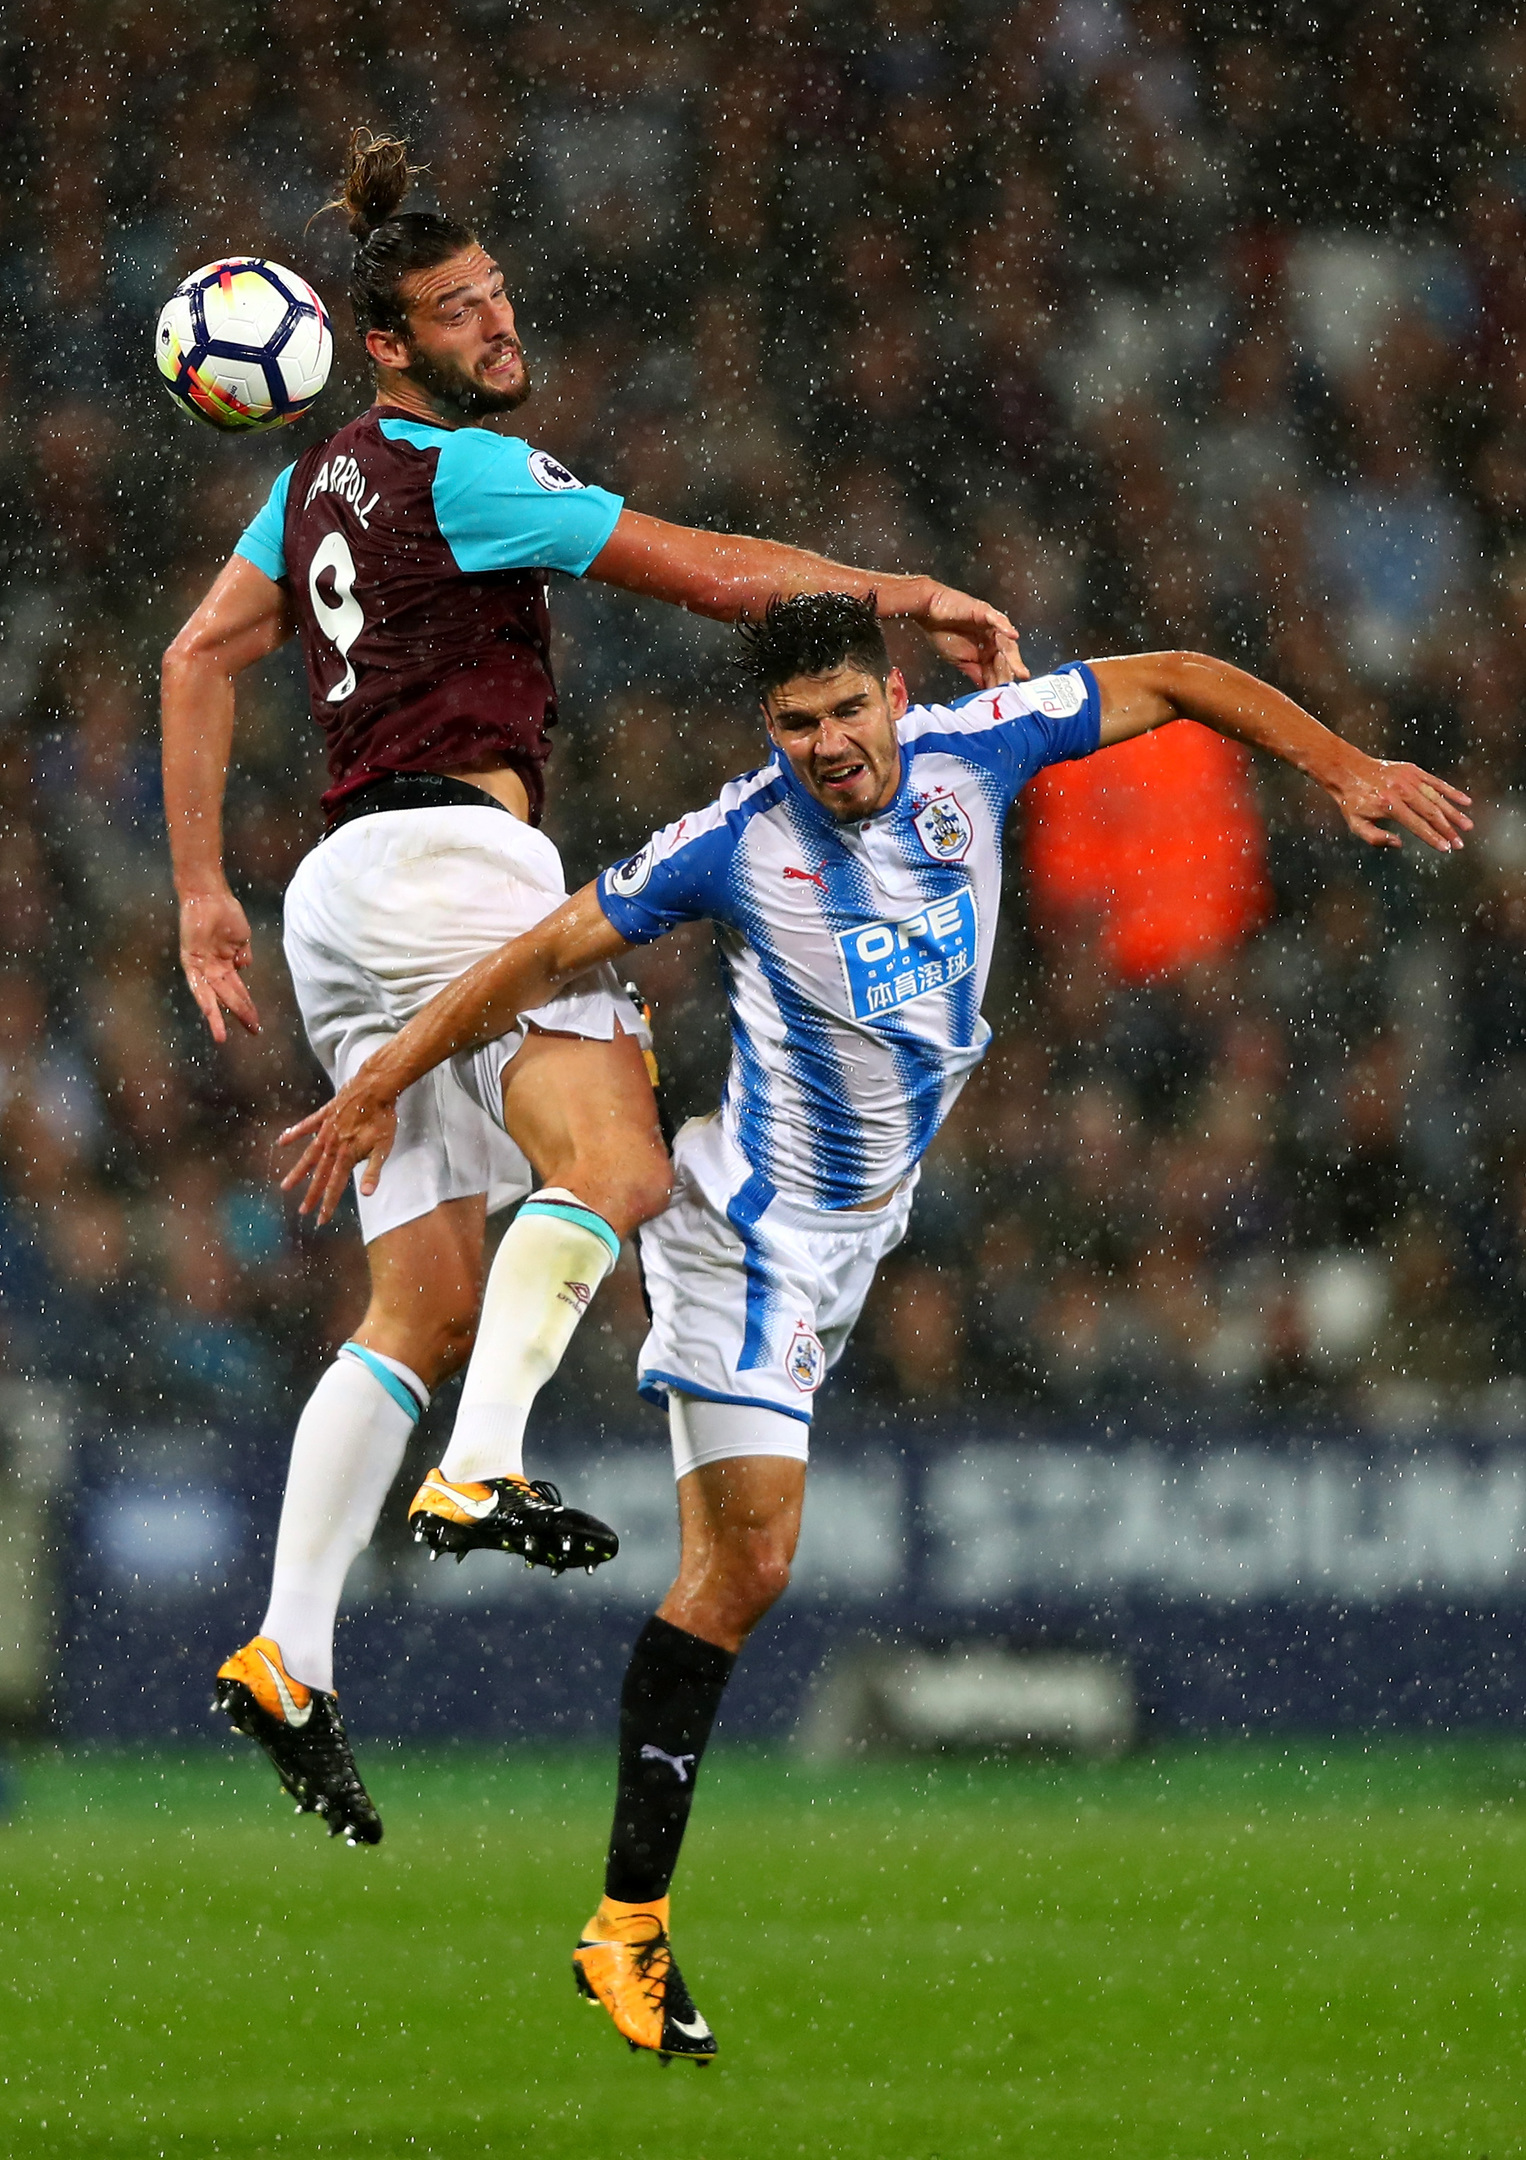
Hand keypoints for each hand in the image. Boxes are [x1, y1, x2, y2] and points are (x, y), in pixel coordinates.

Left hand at [179, 890, 259, 1040]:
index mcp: (226, 964)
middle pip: (228, 998)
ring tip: (222, 1037)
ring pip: (211, 997)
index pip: (238, 991)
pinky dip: (203, 998)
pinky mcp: (190, 961)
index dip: (248, 1006)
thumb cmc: (226, 912)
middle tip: (254, 1031)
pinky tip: (210, 1012)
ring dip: (217, 1017)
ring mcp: (202, 966)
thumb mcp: (242, 937)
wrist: (209, 895)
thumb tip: (244, 968)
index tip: (257, 1022)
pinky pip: (196, 984)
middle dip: (241, 1014)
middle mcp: (213, 969)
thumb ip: (243, 954)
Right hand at [278, 1079, 398, 1226]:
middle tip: (302, 1211)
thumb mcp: (384, 1148)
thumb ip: (373, 1171)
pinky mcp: (324, 1115)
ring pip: (308, 1155)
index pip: (336, 1186)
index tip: (320, 1219)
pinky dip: (294, 1134)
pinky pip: (306, 1126)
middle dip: (312, 1195)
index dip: (328, 1204)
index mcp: (347, 1156)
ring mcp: (326, 1130)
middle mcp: (332, 1146)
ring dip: (298, 1172)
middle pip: (320, 1175)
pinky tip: (282, 1141)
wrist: (376, 1087)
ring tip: (285, 1185)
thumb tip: (366, 1194)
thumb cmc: (383, 1118)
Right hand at [914, 587, 1027, 688]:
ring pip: (1006, 642)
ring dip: (1014, 657)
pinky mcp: (985, 612)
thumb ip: (975, 673)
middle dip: (1011, 673)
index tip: (1006, 698)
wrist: (928, 611)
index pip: (998, 669)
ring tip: (1019, 671)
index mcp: (987, 651)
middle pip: (1006, 658)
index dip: (1002, 682)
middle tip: (1015, 686)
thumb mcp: (960, 661)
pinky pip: (998, 620)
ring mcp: (990, 626)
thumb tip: (985, 690)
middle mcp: (992, 639)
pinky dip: (1005, 627)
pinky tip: (1012, 635)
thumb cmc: (941, 632)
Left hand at [1325, 755, 1472, 852]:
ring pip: (1437, 798)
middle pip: (1431, 813)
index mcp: (1389, 805)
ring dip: (1454, 813)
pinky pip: (1436, 782)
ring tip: (1467, 826)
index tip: (1446, 848)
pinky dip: (1451, 792)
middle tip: (1460, 844)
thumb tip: (1400, 844)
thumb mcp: (1356, 824)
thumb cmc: (1353, 801)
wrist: (1348, 769)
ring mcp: (1409, 778)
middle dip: (1447, 830)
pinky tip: (1465, 802)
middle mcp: (1402, 790)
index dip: (1433, 838)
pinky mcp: (1413, 770)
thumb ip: (1376, 838)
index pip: (1417, 825)